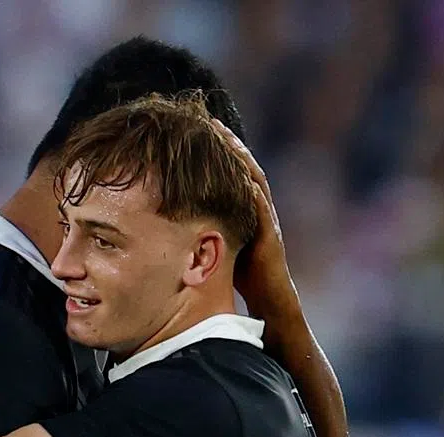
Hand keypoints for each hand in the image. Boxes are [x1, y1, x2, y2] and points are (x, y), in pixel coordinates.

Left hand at [209, 119, 299, 320]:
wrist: (272, 309)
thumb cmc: (243, 279)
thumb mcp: (219, 245)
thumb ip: (205, 227)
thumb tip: (171, 218)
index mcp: (243, 212)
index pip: (228, 175)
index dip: (215, 151)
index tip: (197, 128)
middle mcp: (257, 213)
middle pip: (242, 171)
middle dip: (228, 144)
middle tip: (210, 120)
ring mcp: (266, 225)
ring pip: (255, 184)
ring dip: (241, 160)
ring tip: (225, 137)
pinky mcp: (271, 242)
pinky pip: (263, 213)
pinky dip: (254, 193)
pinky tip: (245, 177)